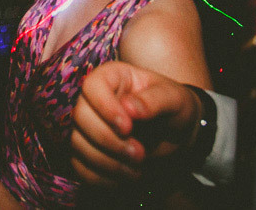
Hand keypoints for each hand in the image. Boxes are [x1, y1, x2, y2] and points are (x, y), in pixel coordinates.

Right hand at [70, 61, 200, 185]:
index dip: (105, 108)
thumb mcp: (174, 99)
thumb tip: (129, 108)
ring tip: (137, 169)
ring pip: (77, 144)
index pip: (92, 86)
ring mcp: (88, 126)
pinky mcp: (87, 151)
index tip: (128, 128)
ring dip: (106, 162)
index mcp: (112, 77)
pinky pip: (80, 167)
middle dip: (108, 140)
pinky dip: (100, 177)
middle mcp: (94, 99)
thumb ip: (154, 100)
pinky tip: (125, 177)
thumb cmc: (175, 107)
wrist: (178, 133)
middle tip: (139, 154)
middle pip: (80, 116)